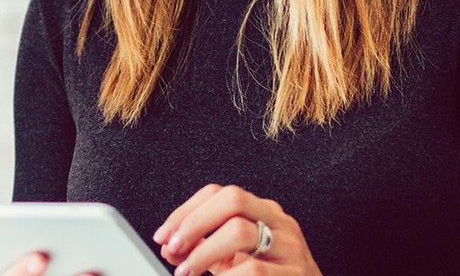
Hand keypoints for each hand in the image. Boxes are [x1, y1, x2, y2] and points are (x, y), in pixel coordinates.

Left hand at [152, 184, 321, 275]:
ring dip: (203, 253)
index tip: (163, 235)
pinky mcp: (297, 274)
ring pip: (240, 231)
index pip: (219, 192)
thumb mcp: (233, 259)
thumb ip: (201, 249)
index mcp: (263, 211)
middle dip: (194, 222)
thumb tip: (169, 247)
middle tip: (173, 249)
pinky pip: (253, 270)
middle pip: (232, 199)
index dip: (186, 211)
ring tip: (187, 271)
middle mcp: (279, 221)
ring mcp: (291, 247)